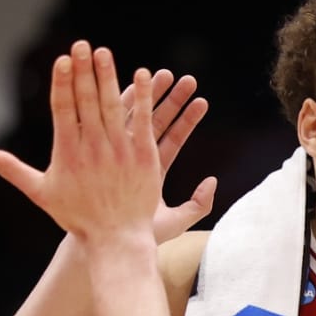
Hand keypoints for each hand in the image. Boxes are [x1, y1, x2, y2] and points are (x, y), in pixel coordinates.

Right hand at [0, 41, 160, 240]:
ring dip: (107, 76)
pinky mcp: (143, 156)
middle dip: (82, 71)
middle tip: (81, 45)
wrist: (115, 239)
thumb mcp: (41, 194)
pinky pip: (142, 120)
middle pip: (86, 101)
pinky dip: (141, 97)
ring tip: (103, 53)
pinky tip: (142, 74)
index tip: (62, 60)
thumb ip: (14, 170)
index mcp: (67, 153)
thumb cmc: (77, 218)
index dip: (63, 82)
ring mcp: (119, 150)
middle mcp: (92, 148)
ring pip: (112, 105)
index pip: (62, 109)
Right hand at [123, 68, 216, 242]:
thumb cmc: (137, 235)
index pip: (172, 140)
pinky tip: (133, 83)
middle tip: (188, 79)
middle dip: (172, 100)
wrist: (106, 242)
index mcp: (151, 171)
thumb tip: (213, 182)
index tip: (202, 102)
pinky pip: (114, 123)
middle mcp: (135, 159)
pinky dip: (124, 104)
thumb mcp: (174, 223)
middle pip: (157, 123)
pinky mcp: (102, 151)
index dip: (187, 121)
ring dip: (151, 95)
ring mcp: (118, 153)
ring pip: (137, 118)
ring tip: (166, 73)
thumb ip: (198, 205)